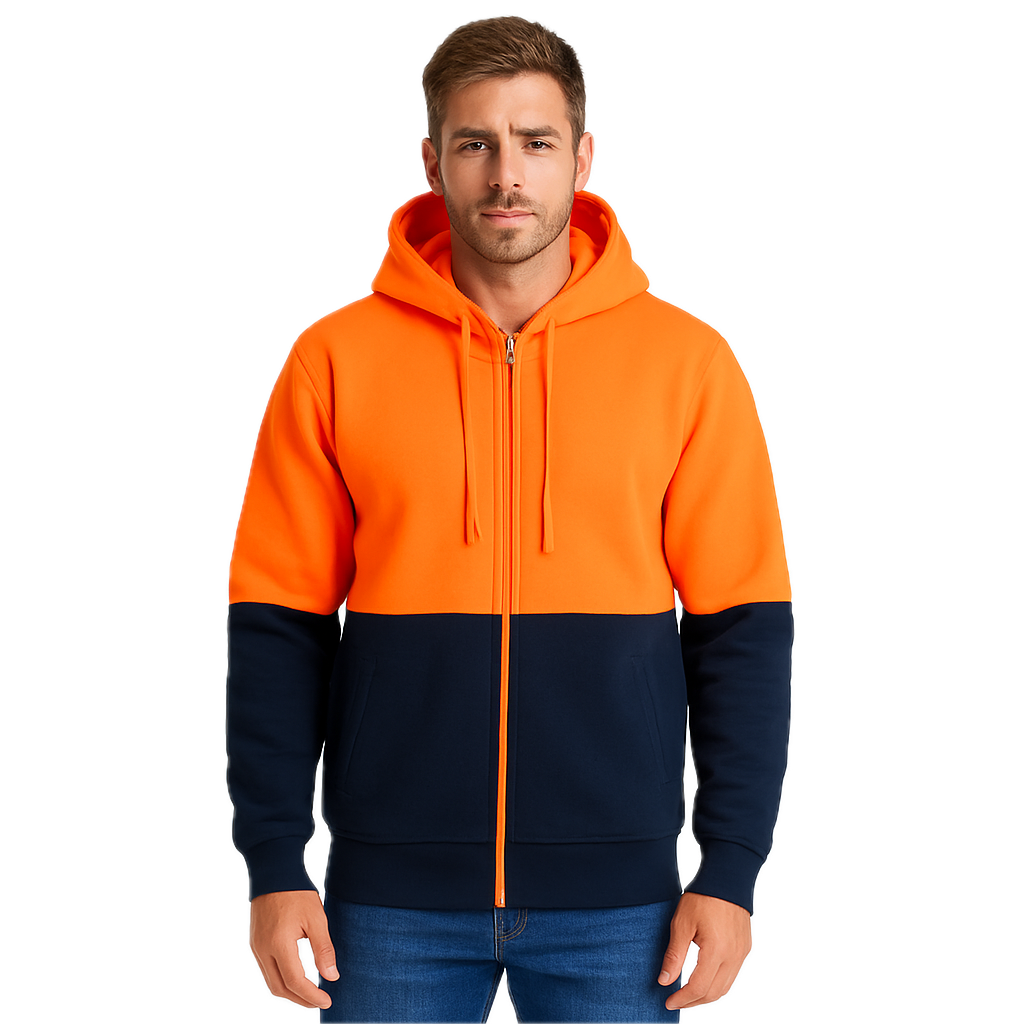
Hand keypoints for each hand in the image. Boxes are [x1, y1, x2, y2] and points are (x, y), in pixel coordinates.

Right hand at [248, 889, 339, 1009]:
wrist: (274, 873)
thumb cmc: (294, 892)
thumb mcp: (316, 918)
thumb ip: (324, 949)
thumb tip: (332, 975)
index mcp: (279, 943)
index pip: (295, 982)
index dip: (311, 996)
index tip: (326, 1000)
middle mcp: (262, 949)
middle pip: (279, 988)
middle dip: (300, 1000)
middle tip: (319, 1001)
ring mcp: (255, 946)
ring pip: (270, 982)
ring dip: (289, 992)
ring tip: (308, 993)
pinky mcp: (254, 942)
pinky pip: (265, 970)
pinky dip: (280, 979)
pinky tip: (293, 977)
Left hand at [658, 891, 751, 1010]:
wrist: (726, 878)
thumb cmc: (704, 896)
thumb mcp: (681, 924)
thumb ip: (674, 955)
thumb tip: (665, 979)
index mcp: (717, 950)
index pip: (698, 987)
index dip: (682, 999)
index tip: (669, 1001)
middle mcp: (733, 956)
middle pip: (714, 993)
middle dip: (693, 1002)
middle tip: (676, 1001)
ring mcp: (742, 953)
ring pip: (725, 987)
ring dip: (706, 995)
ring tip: (688, 994)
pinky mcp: (745, 948)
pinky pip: (733, 975)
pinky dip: (718, 983)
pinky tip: (705, 979)